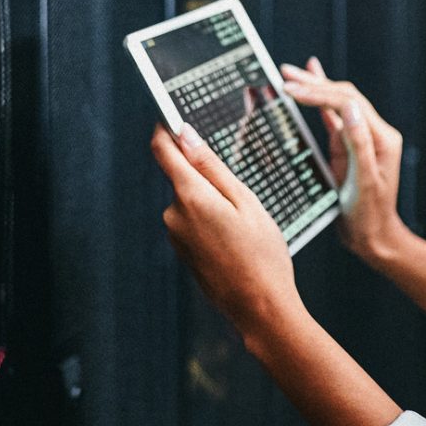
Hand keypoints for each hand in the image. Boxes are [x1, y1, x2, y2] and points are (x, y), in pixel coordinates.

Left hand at [151, 123, 301, 339]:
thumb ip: (211, 166)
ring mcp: (175, 237)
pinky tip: (235, 243)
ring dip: (212, 204)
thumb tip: (185, 135)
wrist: (260, 308)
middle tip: (242, 199)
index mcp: (190, 197)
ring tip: (244, 228)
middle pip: (182, 178)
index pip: (163, 151)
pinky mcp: (182, 252)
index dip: (166, 130)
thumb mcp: (245, 202)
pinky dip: (211, 224)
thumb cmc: (261, 254)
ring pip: (191, 202)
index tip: (174, 117)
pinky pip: (193, 224)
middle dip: (207, 178)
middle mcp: (174, 215)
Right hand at [279, 58, 408, 264]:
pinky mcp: (346, 147)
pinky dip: (319, 101)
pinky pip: (332, 117)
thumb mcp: (365, 183)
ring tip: (289, 74)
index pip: (348, 104)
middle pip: (342, 97)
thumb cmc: (369, 216)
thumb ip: (359, 145)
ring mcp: (358, 138)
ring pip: (335, 103)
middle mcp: (372, 132)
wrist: (372, 237)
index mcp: (381, 138)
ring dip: (313, 87)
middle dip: (313, 84)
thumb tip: (350, 108)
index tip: (292, 91)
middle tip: (284, 76)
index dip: (319, 93)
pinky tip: (309, 85)